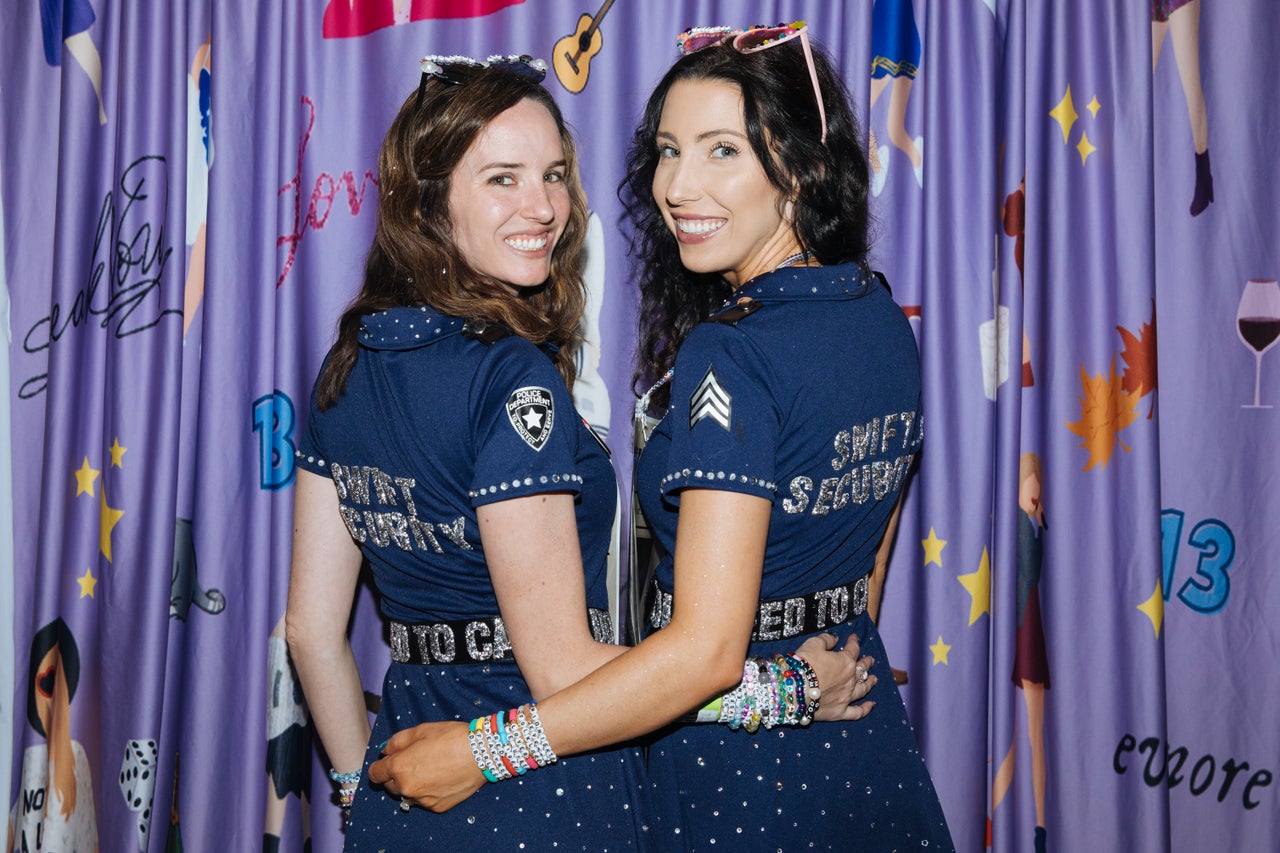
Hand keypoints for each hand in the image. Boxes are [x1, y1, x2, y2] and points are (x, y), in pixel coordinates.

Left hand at [367, 721, 483, 812]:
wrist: (481, 753)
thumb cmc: (451, 737)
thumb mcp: (421, 730)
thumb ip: (397, 741)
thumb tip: (385, 752)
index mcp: (399, 767)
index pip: (375, 774)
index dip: (380, 767)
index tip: (386, 763)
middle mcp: (407, 787)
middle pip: (390, 786)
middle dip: (396, 775)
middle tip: (413, 762)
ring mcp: (422, 800)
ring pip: (407, 795)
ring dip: (411, 785)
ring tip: (430, 770)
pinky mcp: (437, 807)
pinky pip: (424, 801)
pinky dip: (427, 792)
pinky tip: (441, 779)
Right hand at [793, 632, 875, 721]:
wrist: (793, 689)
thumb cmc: (803, 665)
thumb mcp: (813, 644)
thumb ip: (826, 639)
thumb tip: (835, 638)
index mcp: (845, 661)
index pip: (853, 649)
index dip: (854, 641)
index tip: (854, 637)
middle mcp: (850, 679)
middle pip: (862, 669)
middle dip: (866, 662)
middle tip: (870, 659)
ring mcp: (846, 697)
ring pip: (863, 689)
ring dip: (870, 683)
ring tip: (874, 679)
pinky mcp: (840, 712)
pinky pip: (857, 712)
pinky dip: (865, 709)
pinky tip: (871, 705)